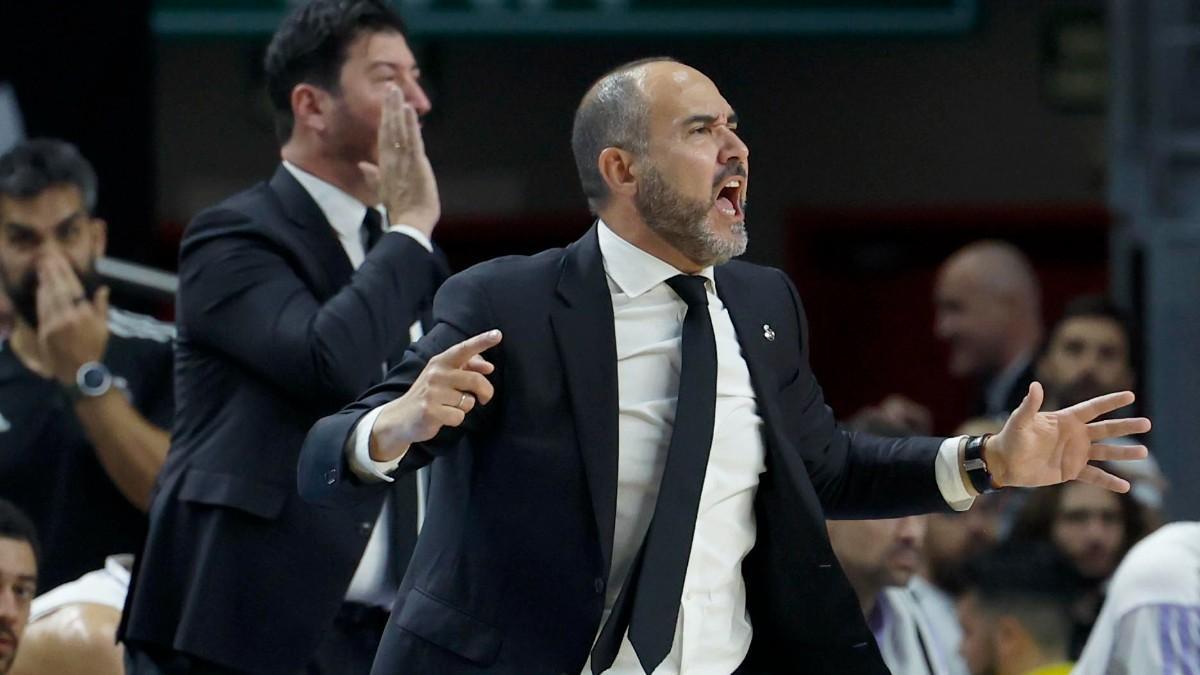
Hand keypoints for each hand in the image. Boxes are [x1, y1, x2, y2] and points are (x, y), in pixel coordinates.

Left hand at [36, 252, 109, 385]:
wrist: (80, 370)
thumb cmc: (94, 348)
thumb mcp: (104, 328)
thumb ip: (102, 307)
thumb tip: (103, 289)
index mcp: (86, 314)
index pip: (73, 288)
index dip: (65, 273)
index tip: (60, 261)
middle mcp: (70, 316)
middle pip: (59, 289)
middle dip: (53, 273)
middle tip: (47, 258)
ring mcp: (55, 323)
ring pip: (49, 298)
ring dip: (45, 282)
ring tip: (43, 268)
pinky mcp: (45, 331)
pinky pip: (42, 310)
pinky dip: (41, 297)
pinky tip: (40, 288)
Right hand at [358, 84, 439, 237]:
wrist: (409, 223)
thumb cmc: (400, 208)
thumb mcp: (382, 190)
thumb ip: (372, 175)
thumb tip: (362, 165)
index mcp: (385, 164)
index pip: (383, 136)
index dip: (384, 117)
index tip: (385, 101)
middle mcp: (391, 159)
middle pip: (388, 128)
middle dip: (388, 107)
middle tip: (390, 87)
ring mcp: (402, 160)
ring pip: (398, 130)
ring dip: (397, 109)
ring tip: (396, 91)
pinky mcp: (415, 164)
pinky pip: (411, 140)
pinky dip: (409, 124)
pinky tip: (407, 109)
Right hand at [370, 330, 501, 460]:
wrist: (401, 417)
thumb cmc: (429, 394)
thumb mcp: (444, 375)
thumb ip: (467, 367)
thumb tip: (489, 367)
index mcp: (440, 361)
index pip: (464, 349)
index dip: (482, 341)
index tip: (498, 334)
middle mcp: (435, 373)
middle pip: (475, 380)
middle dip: (486, 392)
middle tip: (484, 398)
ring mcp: (432, 392)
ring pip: (468, 401)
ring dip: (464, 407)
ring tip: (448, 406)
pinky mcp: (430, 411)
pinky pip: (459, 417)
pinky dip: (456, 420)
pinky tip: (442, 417)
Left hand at [985, 382, 1150, 492]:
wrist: (1005, 463)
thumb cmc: (1010, 438)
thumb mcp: (1020, 421)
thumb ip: (1030, 405)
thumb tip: (1035, 386)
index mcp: (1065, 420)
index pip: (1093, 408)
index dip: (1110, 402)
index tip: (1130, 395)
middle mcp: (1074, 436)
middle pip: (1106, 429)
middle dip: (1126, 426)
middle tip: (1147, 423)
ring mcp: (1075, 454)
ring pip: (1105, 452)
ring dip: (1124, 453)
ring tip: (1144, 452)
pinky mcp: (1071, 471)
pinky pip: (1094, 476)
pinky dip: (1109, 481)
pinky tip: (1125, 487)